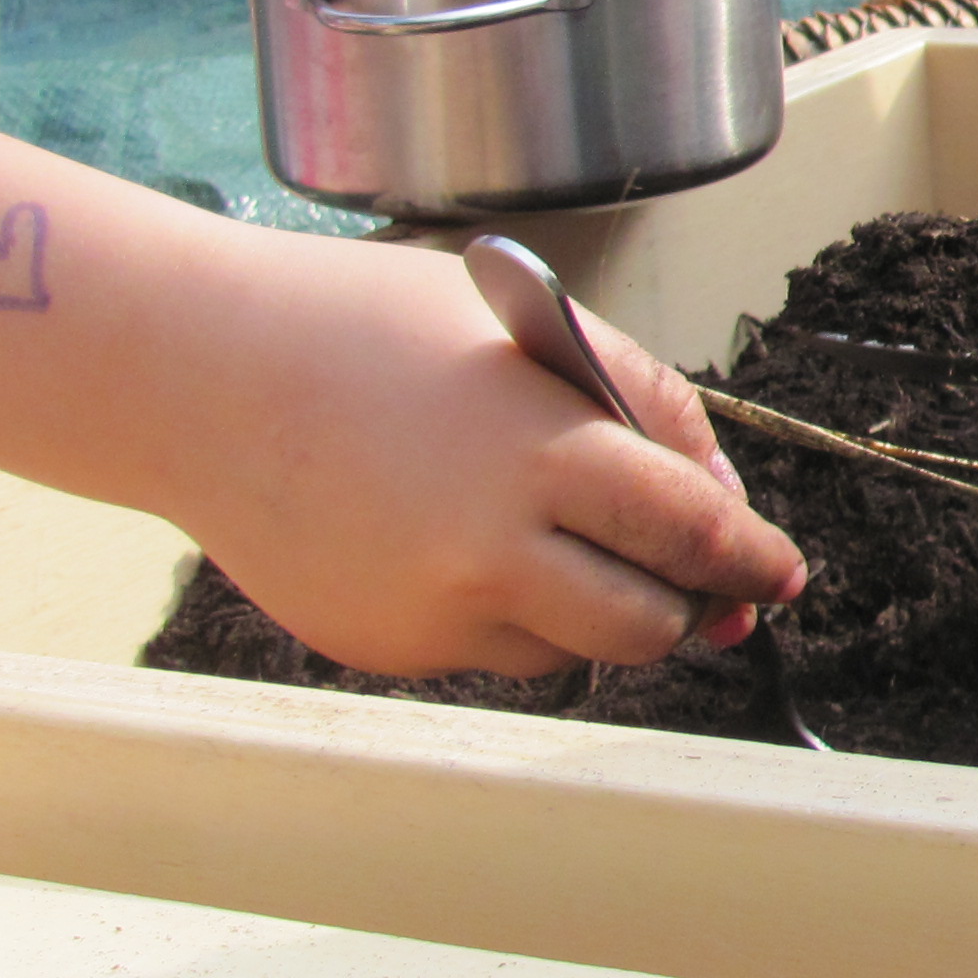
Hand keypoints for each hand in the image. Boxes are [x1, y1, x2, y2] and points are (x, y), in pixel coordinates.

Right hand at [167, 233, 807, 679]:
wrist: (197, 377)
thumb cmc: (364, 328)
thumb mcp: (531, 328)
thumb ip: (644, 408)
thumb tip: (721, 506)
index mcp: (543, 455)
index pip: (694, 533)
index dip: (752, 558)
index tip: (780, 570)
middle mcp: (491, 552)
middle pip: (648, 622)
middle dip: (687, 601)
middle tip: (696, 573)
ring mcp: (432, 614)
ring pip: (572, 647)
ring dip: (593, 606)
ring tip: (545, 525)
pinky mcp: (384, 648)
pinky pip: (489, 650)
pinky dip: (505, 610)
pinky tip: (454, 537)